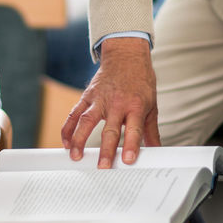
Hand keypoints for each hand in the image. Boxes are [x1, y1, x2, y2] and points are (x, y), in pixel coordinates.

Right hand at [61, 37, 159, 168]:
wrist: (126, 56)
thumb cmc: (140, 82)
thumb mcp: (151, 106)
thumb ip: (151, 131)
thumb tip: (157, 152)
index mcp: (136, 106)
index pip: (134, 129)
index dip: (131, 145)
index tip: (127, 160)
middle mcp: (117, 103)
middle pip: (110, 129)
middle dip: (106, 149)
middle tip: (102, 166)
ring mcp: (100, 99)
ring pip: (86, 121)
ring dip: (79, 139)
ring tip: (75, 156)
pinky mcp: (87, 96)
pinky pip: (74, 113)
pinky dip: (68, 128)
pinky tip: (66, 142)